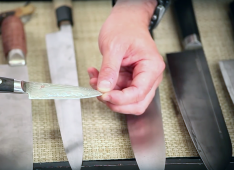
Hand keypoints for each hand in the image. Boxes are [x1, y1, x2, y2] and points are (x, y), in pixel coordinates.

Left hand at [88, 0, 164, 114]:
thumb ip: (109, 69)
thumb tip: (104, 88)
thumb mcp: (113, 47)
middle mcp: (149, 77)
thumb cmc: (125, 28)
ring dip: (107, 93)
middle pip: (136, 103)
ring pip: (125, 99)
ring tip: (94, 79)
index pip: (139, 93)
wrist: (125, 20)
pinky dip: (105, 87)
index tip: (103, 95)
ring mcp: (140, 79)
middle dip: (115, 102)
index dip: (121, 99)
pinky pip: (118, 90)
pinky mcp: (130, 79)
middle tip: (99, 93)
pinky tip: (96, 75)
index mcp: (151, 67)